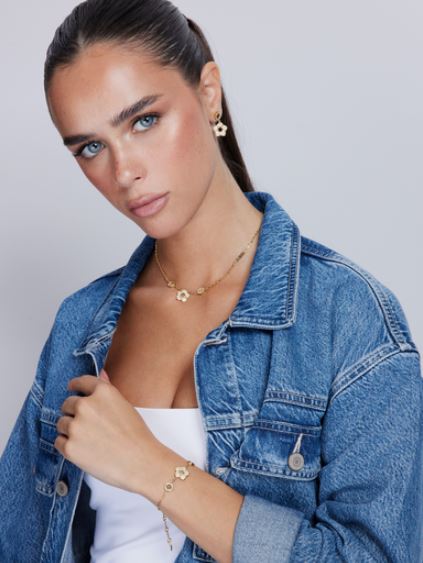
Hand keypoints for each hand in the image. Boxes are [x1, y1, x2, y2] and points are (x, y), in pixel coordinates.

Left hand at [55, 369, 160, 493]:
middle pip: (67, 404)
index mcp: (102, 392)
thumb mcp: (124, 405)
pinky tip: (84, 450)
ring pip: (61, 423)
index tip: (73, 389)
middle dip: (74, 413)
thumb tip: (101, 373)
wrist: (141, 462)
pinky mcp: (69, 447)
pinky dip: (68, 446)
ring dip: (70, 430)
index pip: (80, 382)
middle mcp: (86, 405)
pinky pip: (59, 441)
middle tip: (88, 425)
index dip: (75, 386)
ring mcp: (76, 426)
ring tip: (89, 440)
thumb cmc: (137, 435)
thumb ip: (107, 389)